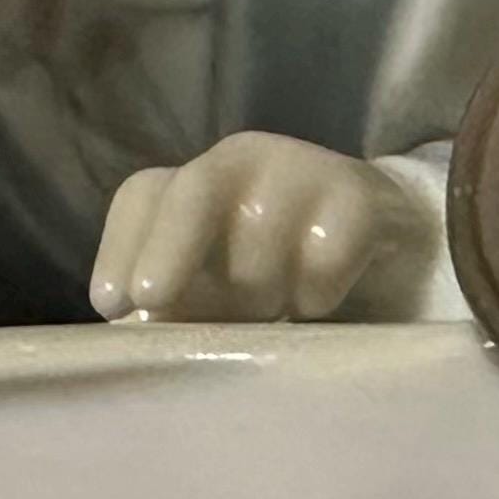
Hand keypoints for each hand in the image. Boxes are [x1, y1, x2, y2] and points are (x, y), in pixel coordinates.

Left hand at [87, 133, 443, 323]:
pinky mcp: (359, 193)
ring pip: (258, 231)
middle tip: (155, 296)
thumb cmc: (277, 280)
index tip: (110, 305)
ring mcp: (301, 169)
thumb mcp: (220, 296)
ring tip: (275, 309)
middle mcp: (239, 164)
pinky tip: (320, 302)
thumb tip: (137, 334)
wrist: (388, 257)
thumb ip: (178, 308)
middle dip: (169, 245)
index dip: (119, 247)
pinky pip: (324, 251)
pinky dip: (316, 291)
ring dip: (260, 288)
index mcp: (191, 188)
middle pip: (192, 191)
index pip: (142, 198)